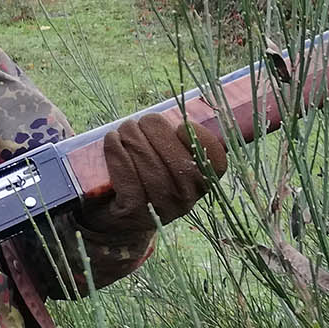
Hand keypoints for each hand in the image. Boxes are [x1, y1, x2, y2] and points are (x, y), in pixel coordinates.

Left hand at [78, 112, 228, 239]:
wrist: (117, 217)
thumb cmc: (145, 176)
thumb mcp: (167, 159)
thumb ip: (176, 139)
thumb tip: (173, 111)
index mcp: (201, 183)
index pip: (216, 162)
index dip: (201, 139)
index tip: (180, 126)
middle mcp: (186, 199)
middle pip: (177, 159)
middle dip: (155, 130)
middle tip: (140, 122)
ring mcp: (161, 209)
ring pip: (151, 166)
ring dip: (133, 138)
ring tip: (124, 129)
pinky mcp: (134, 213)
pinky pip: (128, 177)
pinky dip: (117, 153)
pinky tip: (112, 140)